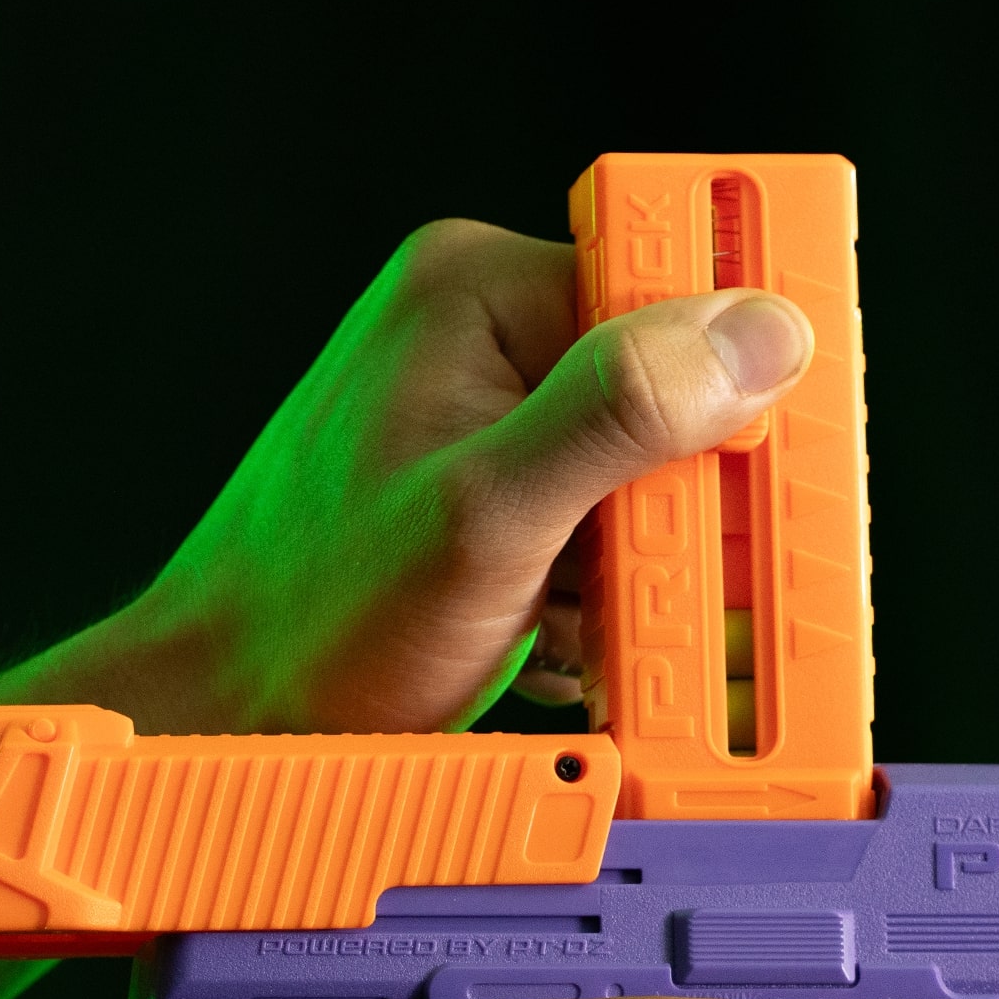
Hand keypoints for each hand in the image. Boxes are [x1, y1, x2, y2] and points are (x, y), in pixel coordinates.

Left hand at [134, 221, 813, 735]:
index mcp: (480, 293)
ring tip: (590, 617)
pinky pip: (603, 516)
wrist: (233, 708)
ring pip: (646, 467)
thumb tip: (755, 336)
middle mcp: (488, 334)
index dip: (739, 383)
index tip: (764, 473)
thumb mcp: (489, 517)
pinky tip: (565, 628)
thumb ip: (621, 415)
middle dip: (686, 500)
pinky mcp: (496, 489)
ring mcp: (490, 414)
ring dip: (647, 559)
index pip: (675, 290)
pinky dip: (607, 586)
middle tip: (663, 576)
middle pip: (671, 387)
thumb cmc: (316, 616)